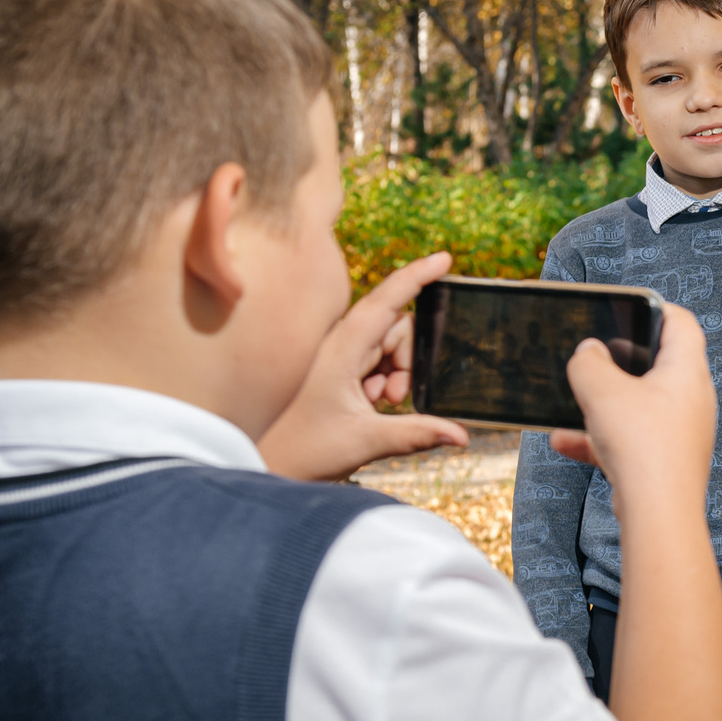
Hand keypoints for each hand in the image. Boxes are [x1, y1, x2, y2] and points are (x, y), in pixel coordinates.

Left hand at [259, 252, 468, 480]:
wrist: (259, 462)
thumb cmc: (302, 449)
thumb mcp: (366, 442)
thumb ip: (418, 433)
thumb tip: (462, 437)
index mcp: (341, 349)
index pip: (388, 299)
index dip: (418, 275)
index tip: (445, 259)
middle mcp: (337, 342)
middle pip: (395, 327)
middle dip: (408, 360)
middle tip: (394, 399)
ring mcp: (333, 352)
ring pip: (386, 344)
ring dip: (395, 373)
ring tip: (377, 405)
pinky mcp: (331, 365)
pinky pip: (370, 358)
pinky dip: (380, 378)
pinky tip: (367, 404)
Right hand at [548, 303, 717, 508]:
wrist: (659, 514)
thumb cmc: (642, 446)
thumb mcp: (602, 391)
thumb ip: (588, 362)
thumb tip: (589, 352)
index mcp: (688, 371)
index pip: (681, 322)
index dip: (654, 307)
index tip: (626, 307)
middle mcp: (692, 399)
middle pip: (658, 364)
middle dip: (621, 359)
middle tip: (595, 352)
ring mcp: (681, 432)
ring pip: (639, 405)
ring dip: (603, 402)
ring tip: (572, 400)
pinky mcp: (666, 461)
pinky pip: (631, 439)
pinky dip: (601, 436)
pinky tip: (563, 440)